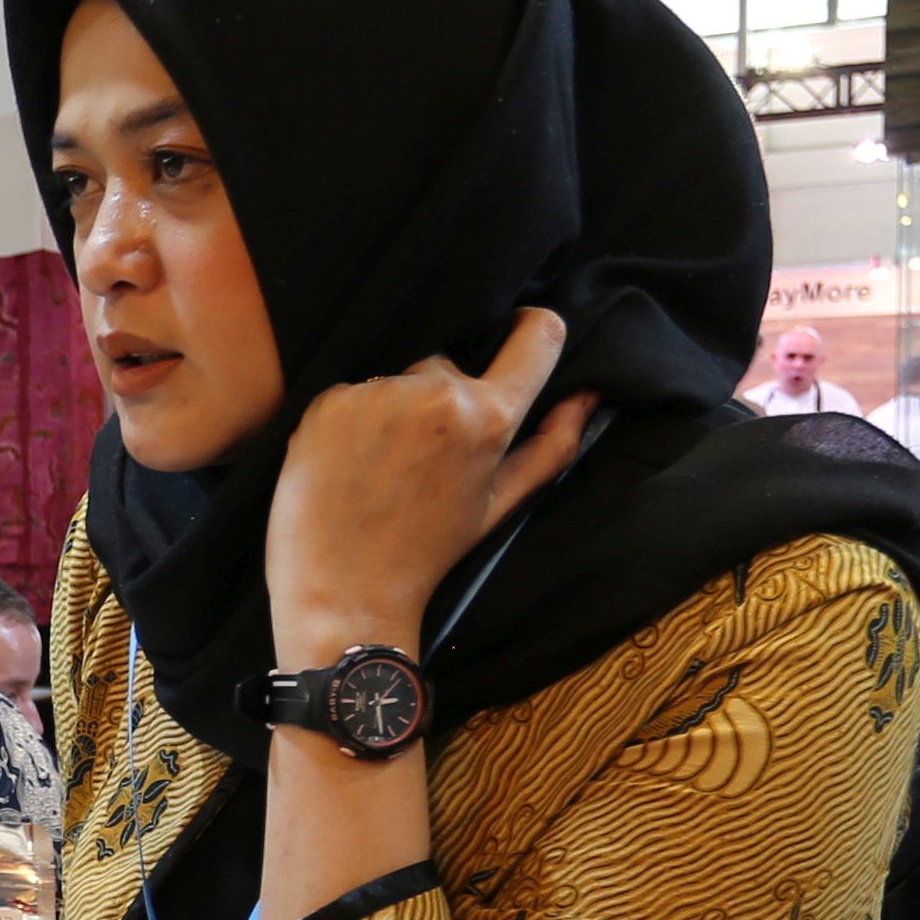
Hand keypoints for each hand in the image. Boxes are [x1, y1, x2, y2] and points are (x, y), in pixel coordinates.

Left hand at [263, 305, 598, 662]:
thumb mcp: (500, 503)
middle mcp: (436, 392)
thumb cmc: (427, 552)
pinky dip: (353, 419)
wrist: (342, 590)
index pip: (535, 337)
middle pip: (450, 364)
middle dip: (444, 398)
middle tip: (422, 459)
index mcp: (489, 418)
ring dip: (395, 409)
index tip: (523, 330)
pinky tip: (348, 463)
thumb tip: (588, 394)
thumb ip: (551, 446)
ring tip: (381, 466)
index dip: (534, 328)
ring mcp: (378, 393)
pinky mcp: (330, 401)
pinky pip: (354, 392)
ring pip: (398, 379)